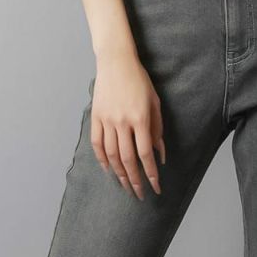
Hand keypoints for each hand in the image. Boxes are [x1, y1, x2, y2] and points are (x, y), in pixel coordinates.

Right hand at [91, 47, 165, 197]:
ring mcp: (106, 120)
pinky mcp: (96, 117)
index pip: (146, 154)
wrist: (116, 62)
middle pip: (127, 159)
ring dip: (119, 173)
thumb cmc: (139, 81)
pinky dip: (102, 159)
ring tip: (125, 185)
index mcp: (140, 118)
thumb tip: (160, 155)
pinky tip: (108, 169)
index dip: (150, 173)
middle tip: (139, 194)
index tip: (155, 187)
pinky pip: (97, 143)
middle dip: (134, 180)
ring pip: (111, 155)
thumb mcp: (155, 103)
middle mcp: (122, 122)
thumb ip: (157, 130)